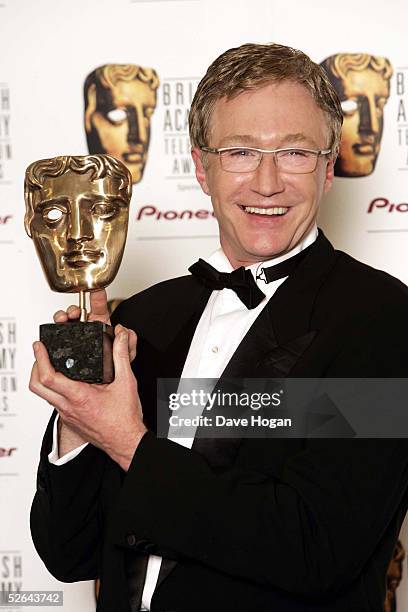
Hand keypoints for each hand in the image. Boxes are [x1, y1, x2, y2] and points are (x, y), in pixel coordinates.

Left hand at [30, 301, 144, 470]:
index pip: (48, 377)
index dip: (40, 358)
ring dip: (42, 378)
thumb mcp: (126, 382)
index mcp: (80, 397)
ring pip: (43, 395)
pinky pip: (53, 402)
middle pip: (36, 386)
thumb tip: (120, 338)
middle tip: (40, 353)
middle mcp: (69, 407)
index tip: (40, 346)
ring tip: (51, 364)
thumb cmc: (125, 419)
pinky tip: (65, 382)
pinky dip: (53, 389)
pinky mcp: (69, 420)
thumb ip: (121, 356)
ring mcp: (67, 415)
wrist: (125, 442)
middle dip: (34, 366)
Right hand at [53, 289, 135, 361]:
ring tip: (63, 319)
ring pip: (64, 324)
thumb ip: (129, 344)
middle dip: (72, 309)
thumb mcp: (127, 356)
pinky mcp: (66, 349)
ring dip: (62, 318)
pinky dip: (55, 333)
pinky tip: (56, 333)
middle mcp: (87, 331)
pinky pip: (58, 339)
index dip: (97, 297)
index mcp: (101, 327)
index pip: (99, 308)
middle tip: (73, 312)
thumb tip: (124, 331)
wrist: (106, 385)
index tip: (95, 288)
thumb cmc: (116, 368)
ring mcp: (75, 339)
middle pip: (76, 313)